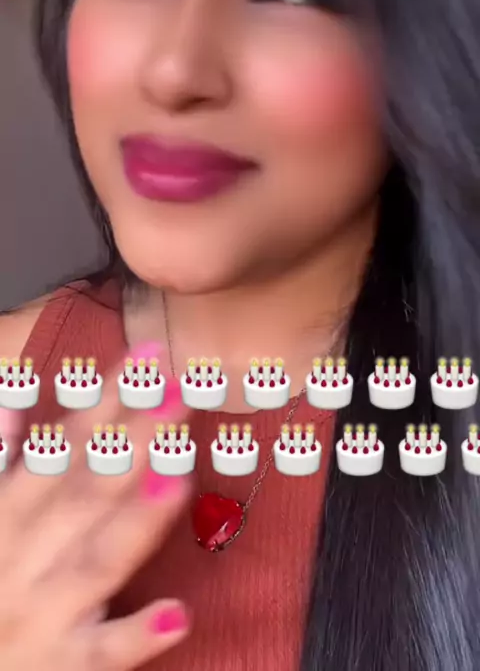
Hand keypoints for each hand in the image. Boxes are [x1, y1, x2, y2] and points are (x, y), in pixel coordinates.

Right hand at [0, 343, 191, 670]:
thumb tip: (13, 404)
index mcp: (8, 515)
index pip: (64, 446)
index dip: (106, 400)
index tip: (148, 359)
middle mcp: (27, 555)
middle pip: (88, 490)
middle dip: (134, 439)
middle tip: (180, 394)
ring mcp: (47, 610)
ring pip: (96, 560)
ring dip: (136, 520)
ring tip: (176, 481)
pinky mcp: (65, 664)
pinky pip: (102, 653)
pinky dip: (135, 635)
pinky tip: (175, 614)